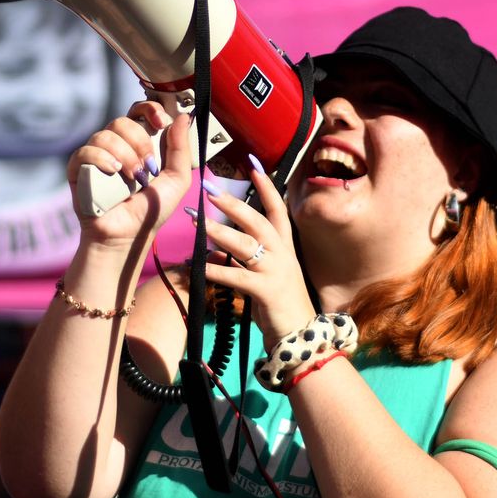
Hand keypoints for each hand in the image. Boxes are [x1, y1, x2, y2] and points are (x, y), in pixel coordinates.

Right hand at [67, 103, 194, 247]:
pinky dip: (101, 159)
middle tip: (148, 166)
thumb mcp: (178, 179)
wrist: (129, 234)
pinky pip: (85, 151)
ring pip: (105, 135)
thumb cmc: (153, 208)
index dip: (150, 109)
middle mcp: (117, 146)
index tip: (161, 122)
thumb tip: (184, 117)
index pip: (140, 112)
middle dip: (140, 141)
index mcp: (140, 143)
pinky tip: (113, 173)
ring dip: (125, 156)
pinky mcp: (79, 169)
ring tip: (133, 178)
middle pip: (123, 121)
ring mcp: (97, 156)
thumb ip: (181, 148)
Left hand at [190, 159, 313, 347]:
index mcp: (285, 245)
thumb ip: (250, 256)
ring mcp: (275, 271)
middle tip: (208, 191)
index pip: (277, 208)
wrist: (299, 333)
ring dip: (219, 232)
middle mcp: (282, 253)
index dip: (266, 186)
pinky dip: (216, 270)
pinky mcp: (265, 291)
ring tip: (197, 222)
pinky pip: (236, 277)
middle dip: (232, 205)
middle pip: (257, 221)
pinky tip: (198, 266)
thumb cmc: (281, 301)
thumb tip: (222, 246)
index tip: (253, 164)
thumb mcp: (269, 272)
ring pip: (245, 245)